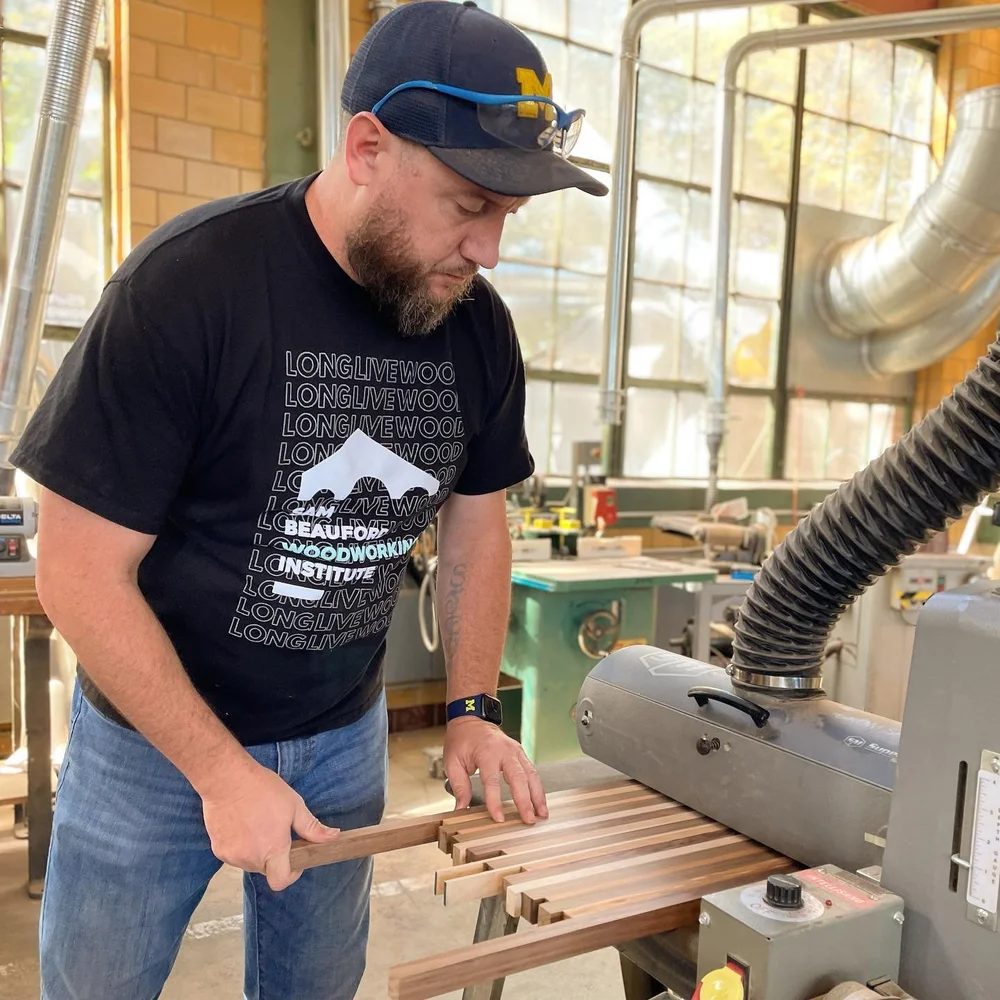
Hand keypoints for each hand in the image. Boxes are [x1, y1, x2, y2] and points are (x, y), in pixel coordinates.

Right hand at [200, 761, 338, 890]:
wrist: (226, 778)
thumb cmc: (261, 789)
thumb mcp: (294, 805)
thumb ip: (312, 828)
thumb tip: (333, 837)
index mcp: (273, 849)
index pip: (281, 881)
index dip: (291, 874)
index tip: (294, 859)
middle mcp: (251, 857)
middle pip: (267, 870)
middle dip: (275, 857)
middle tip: (276, 832)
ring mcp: (232, 856)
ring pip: (250, 863)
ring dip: (257, 851)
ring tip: (258, 824)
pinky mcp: (218, 850)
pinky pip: (235, 856)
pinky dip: (241, 846)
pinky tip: (242, 825)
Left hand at [443, 717, 547, 824]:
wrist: (471, 718)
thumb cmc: (461, 739)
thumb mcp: (452, 761)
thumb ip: (459, 786)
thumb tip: (460, 810)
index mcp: (486, 752)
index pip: (492, 780)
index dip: (495, 800)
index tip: (499, 818)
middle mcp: (505, 750)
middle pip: (518, 777)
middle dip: (524, 800)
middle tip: (528, 820)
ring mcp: (515, 751)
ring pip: (531, 774)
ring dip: (537, 796)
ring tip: (541, 815)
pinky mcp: (520, 753)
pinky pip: (532, 772)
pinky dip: (538, 788)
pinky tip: (540, 803)